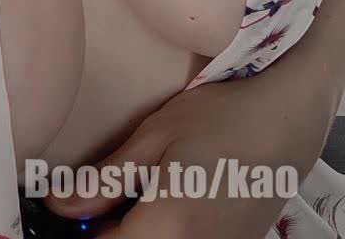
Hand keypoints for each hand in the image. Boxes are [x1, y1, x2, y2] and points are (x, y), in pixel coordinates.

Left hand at [38, 52, 336, 238]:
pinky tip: (157, 202)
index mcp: (166, 229)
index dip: (77, 231)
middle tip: (92, 199)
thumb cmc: (222, 118)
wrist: (286, 122)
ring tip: (129, 195)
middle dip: (104, 231)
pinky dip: (158, 231)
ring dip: (129, 232)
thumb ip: (104, 179)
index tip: (63, 212)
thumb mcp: (155, 137)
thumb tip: (58, 204)